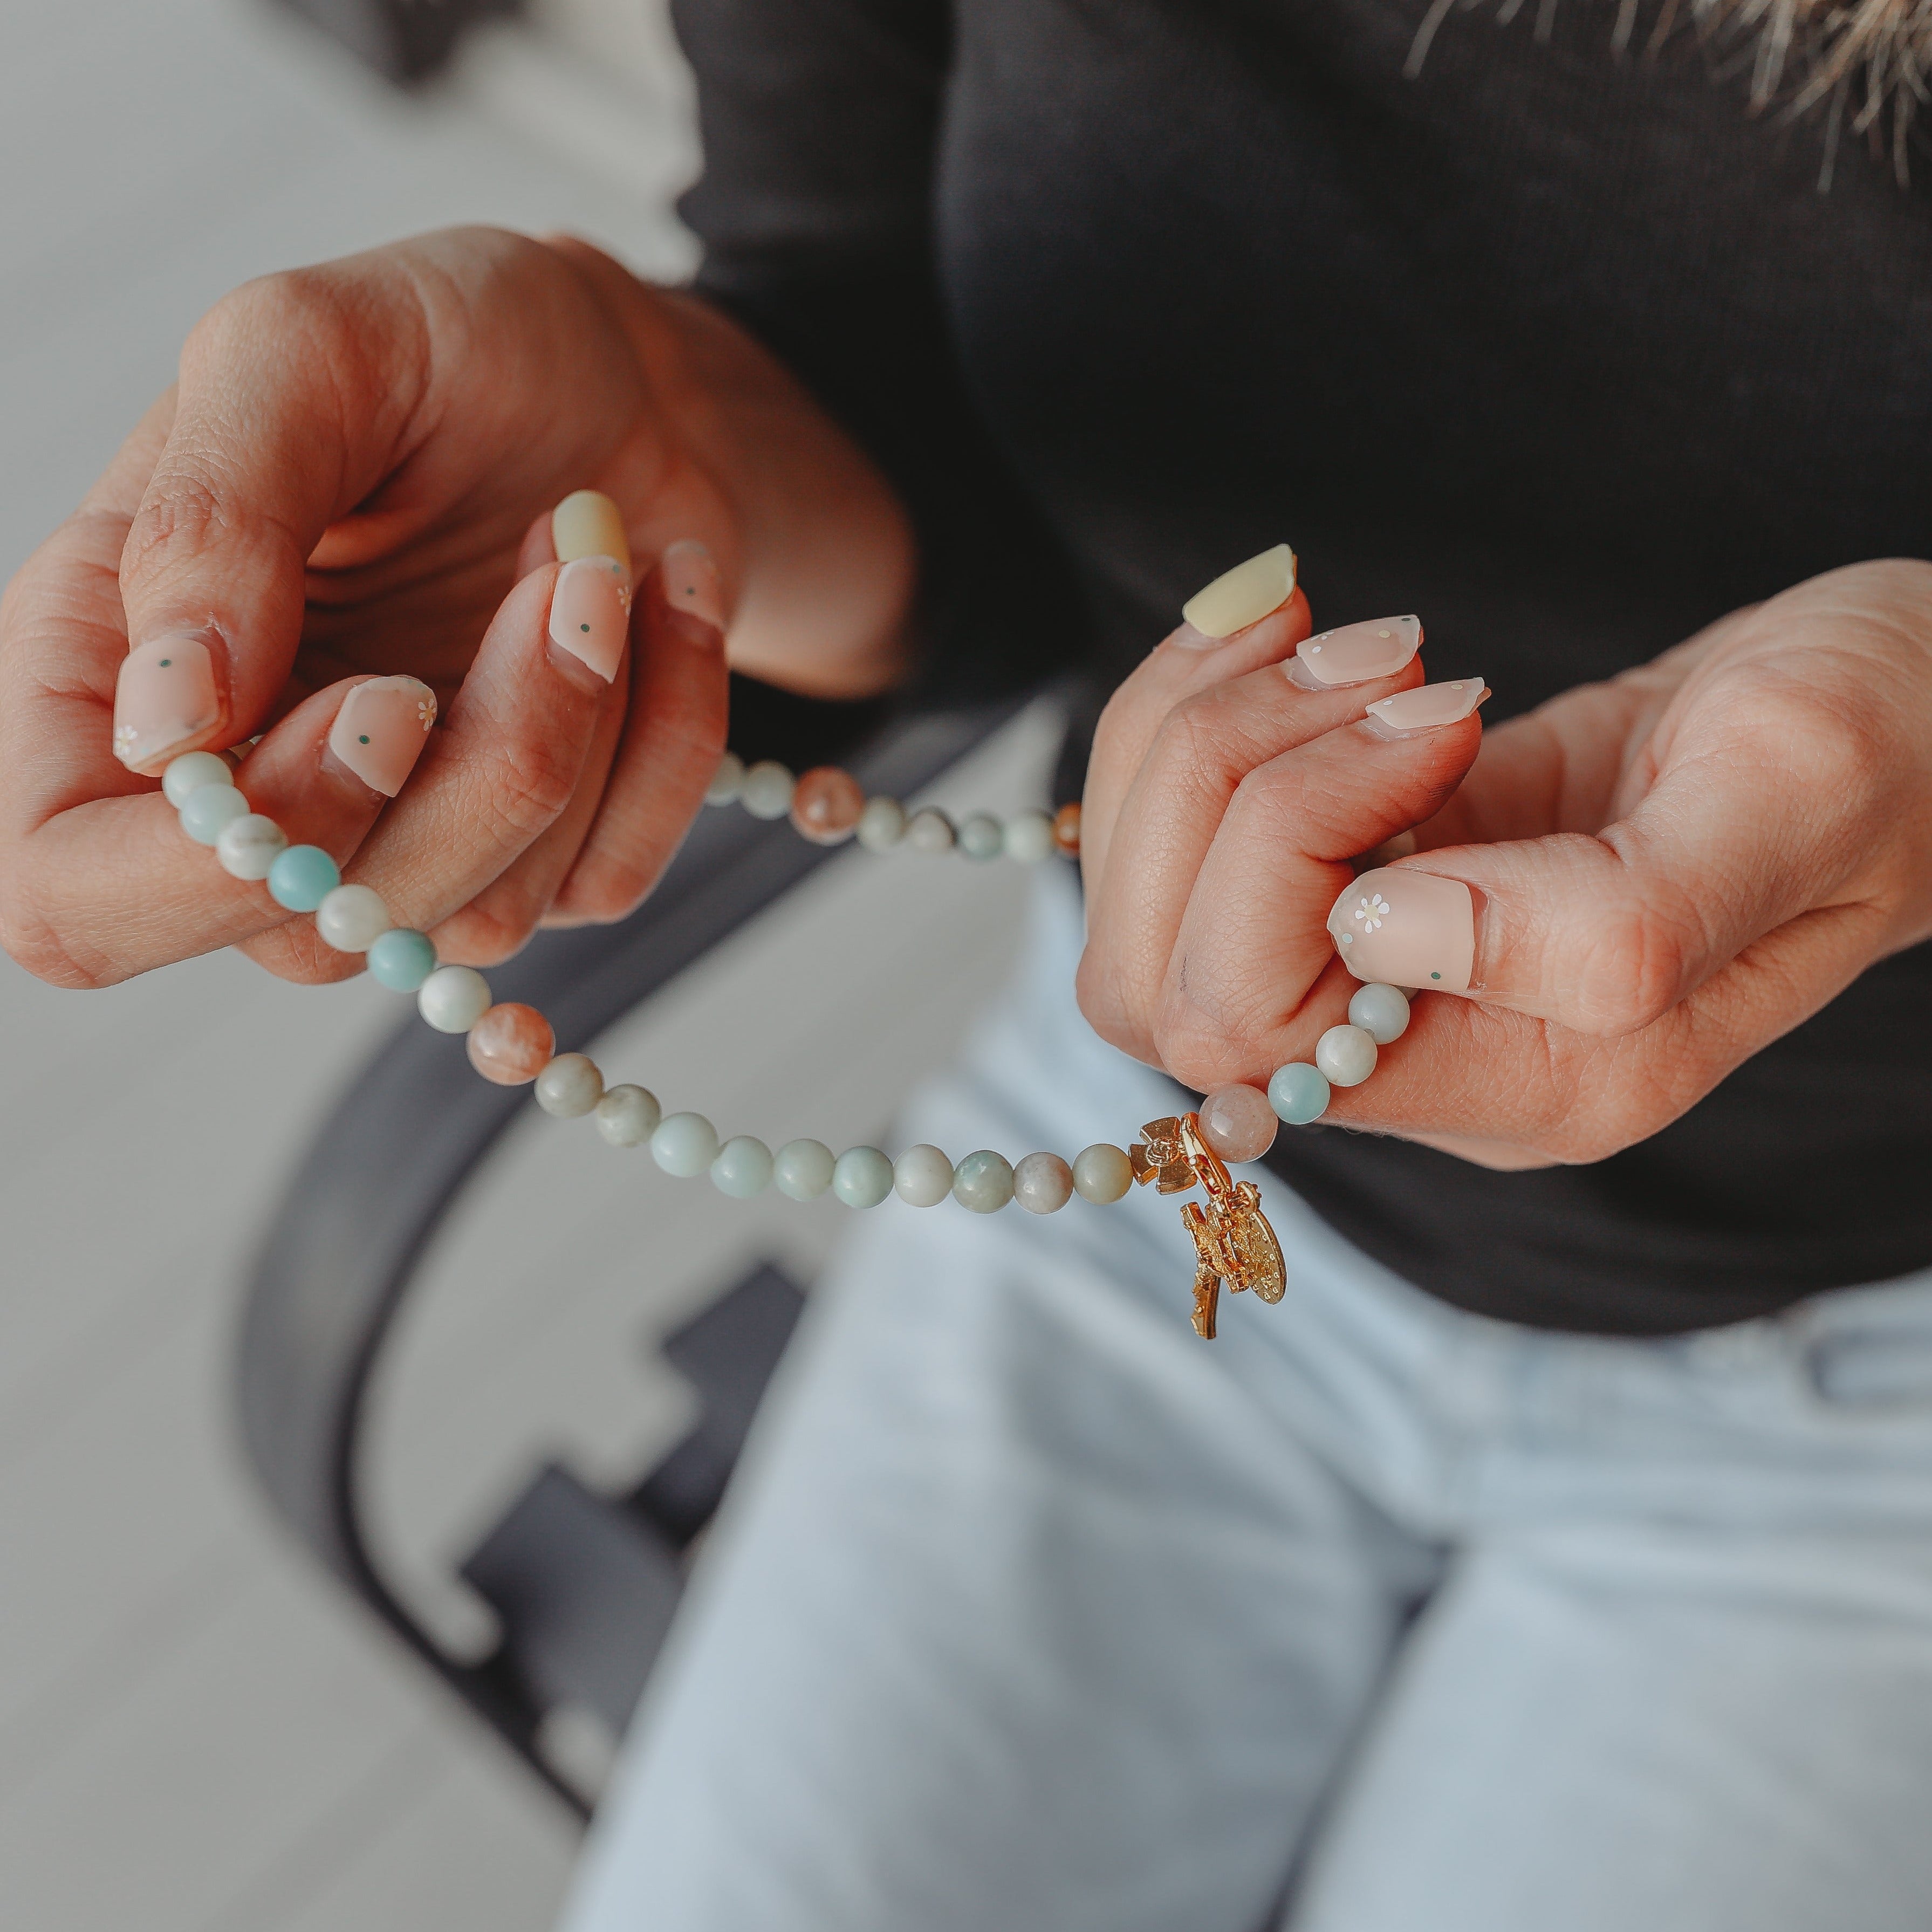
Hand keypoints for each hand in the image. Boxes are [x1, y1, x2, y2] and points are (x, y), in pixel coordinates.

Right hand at [0, 227, 912, 988]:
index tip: (380, 702)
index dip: (213, 865)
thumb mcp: (306, 352)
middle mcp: (246, 788)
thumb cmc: (449, 343)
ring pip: (480, 920)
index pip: (77, 897)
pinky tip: (665, 603)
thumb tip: (173, 725)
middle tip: (547, 578)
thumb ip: (210, 522)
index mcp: (112, 676)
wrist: (621, 371)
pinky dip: (669, 739)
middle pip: (310, 936)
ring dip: (578, 723)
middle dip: (471, 774)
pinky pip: (607, 879)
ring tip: (595, 557)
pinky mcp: (535, 848)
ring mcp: (396, 833)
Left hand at [1077, 557, 1931, 1167]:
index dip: (1283, 850)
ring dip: (1191, 738)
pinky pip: (1182, 831)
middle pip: (1157, 987)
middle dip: (1214, 786)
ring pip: (1141, 909)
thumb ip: (1604, 917)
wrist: (1903, 706)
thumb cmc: (1887, 750)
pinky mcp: (1357, 873)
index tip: (1436, 712)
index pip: (1254, 1027)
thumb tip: (1376, 924)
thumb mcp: (1791, 802)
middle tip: (1372, 657)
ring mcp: (1375, 968)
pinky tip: (1287, 630)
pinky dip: (1191, 710)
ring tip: (1331, 631)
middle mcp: (1425, 1053)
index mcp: (1530, 1085)